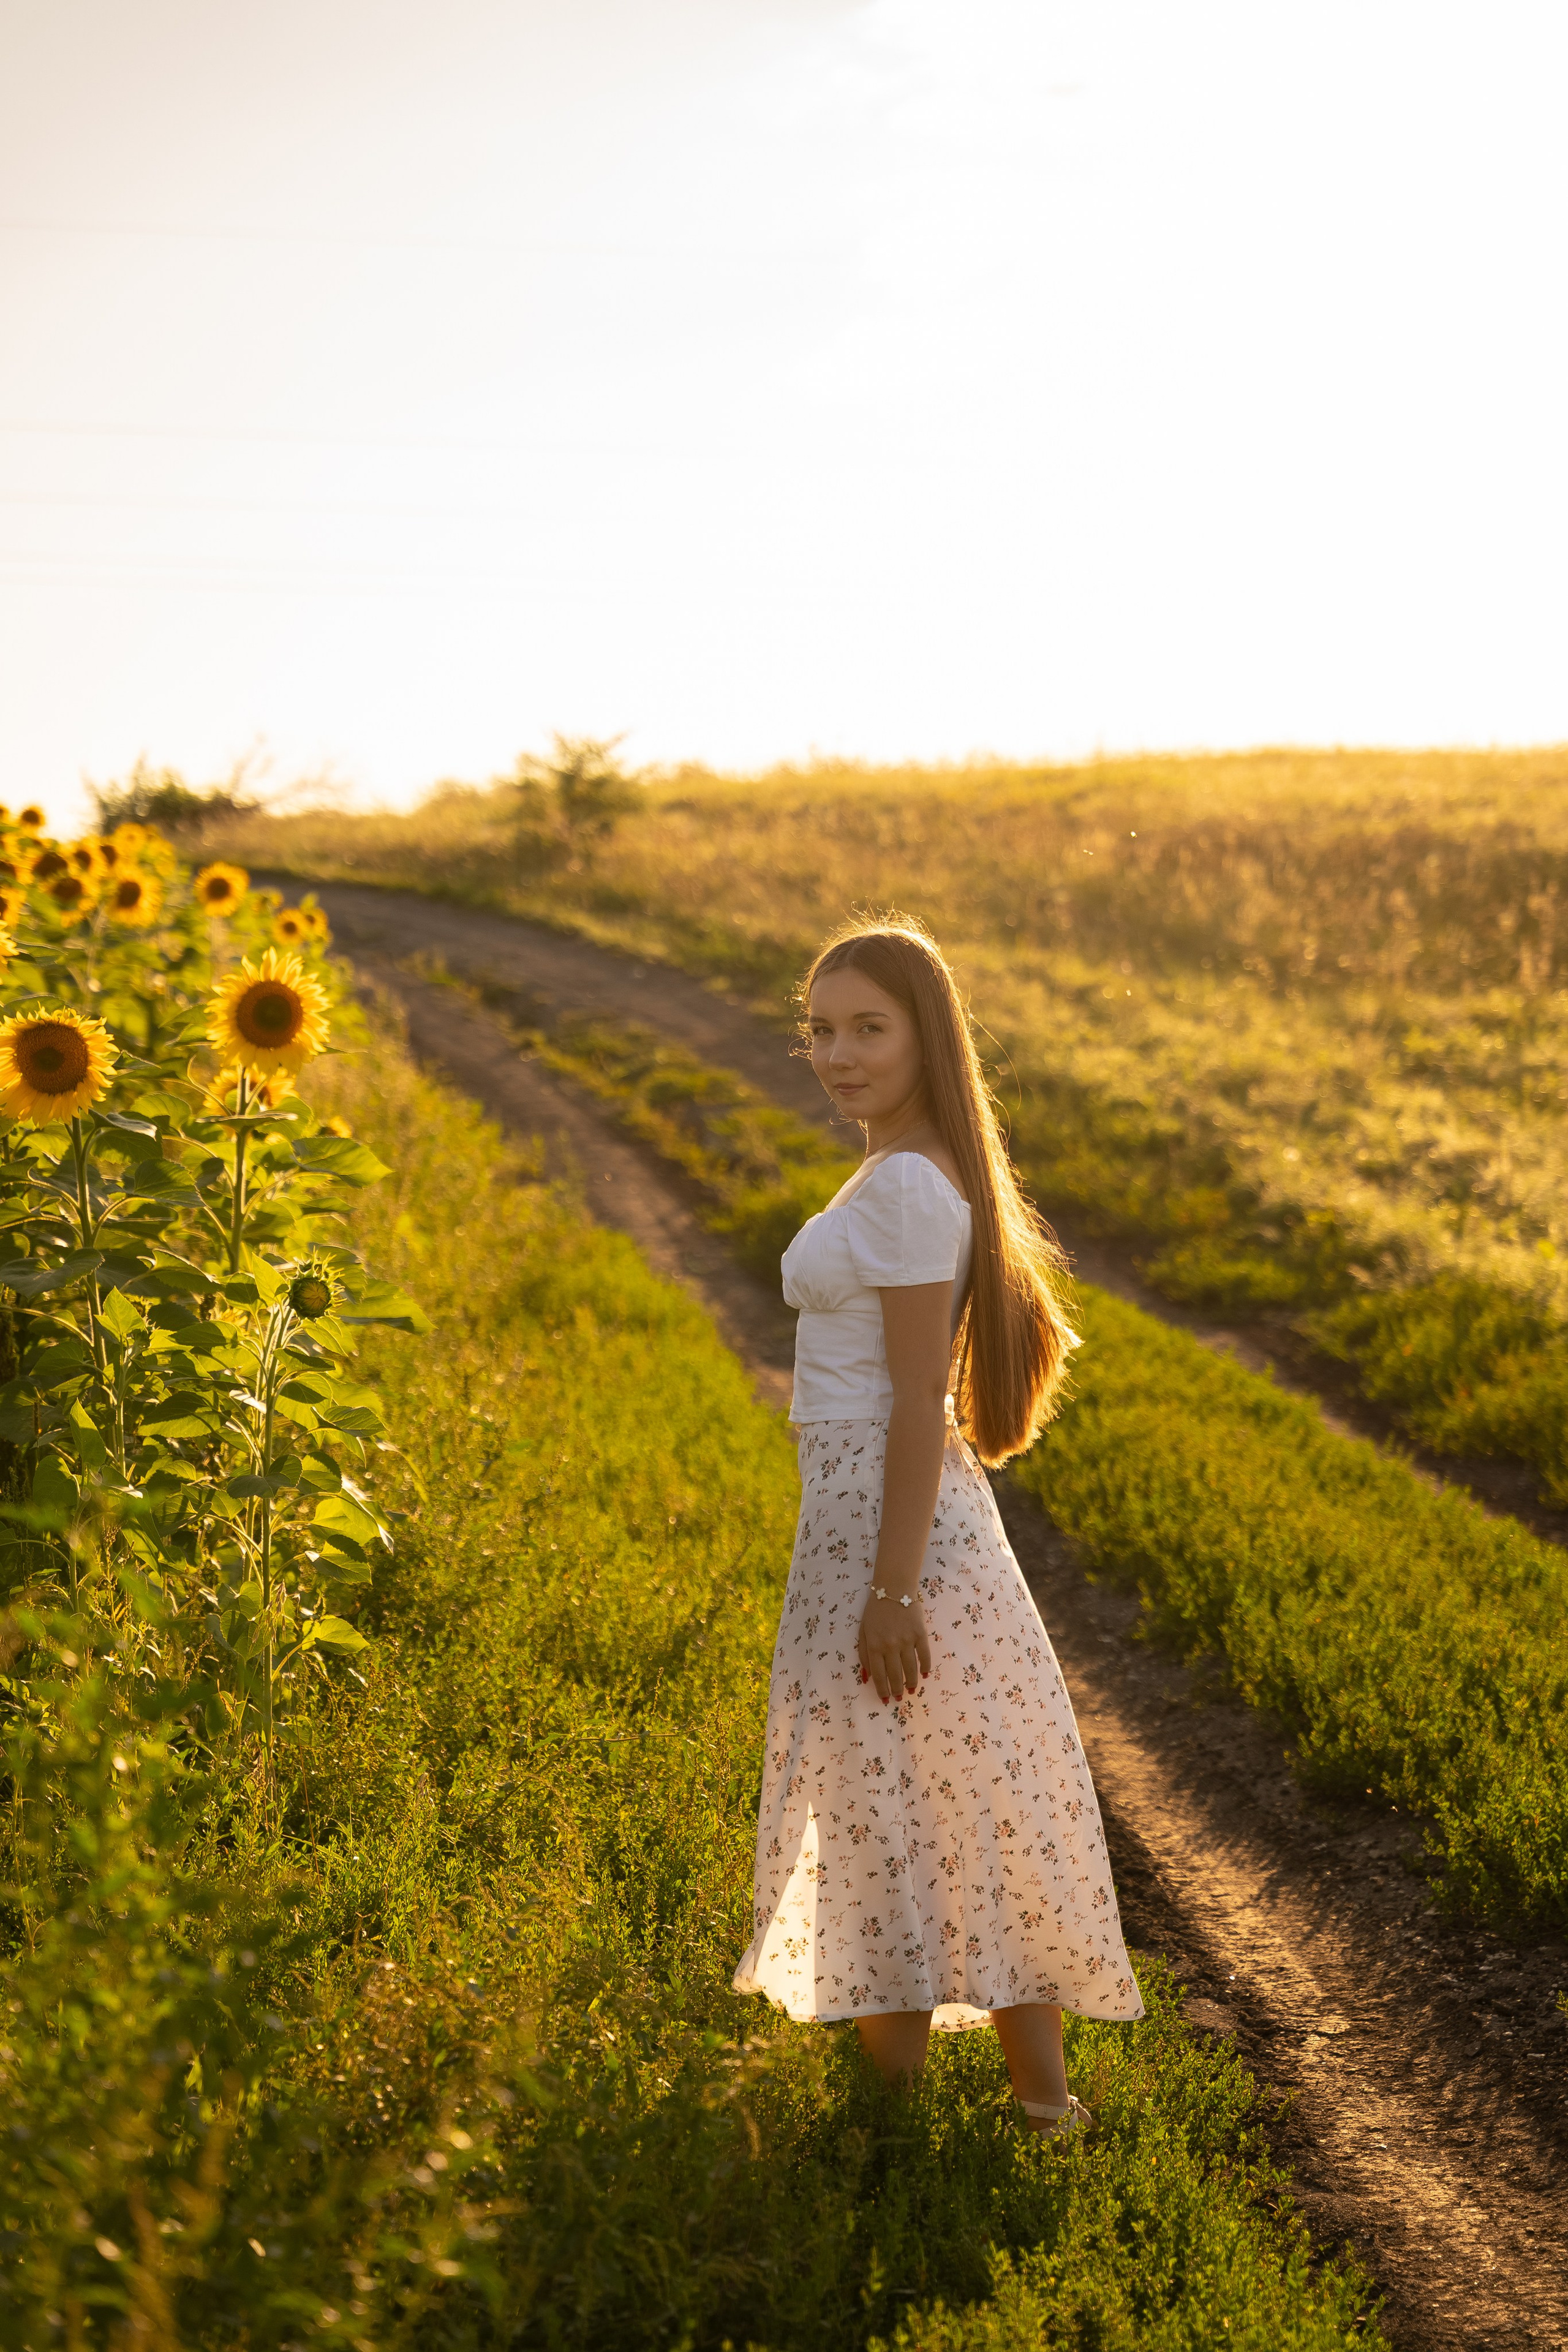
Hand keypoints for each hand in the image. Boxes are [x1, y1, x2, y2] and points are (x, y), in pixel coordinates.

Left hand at [857, 1589, 931, 1703]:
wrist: (894, 1587)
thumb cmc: (875, 1610)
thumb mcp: (862, 1630)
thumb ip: (863, 1653)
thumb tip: (867, 1676)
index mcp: (874, 1645)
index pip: (879, 1675)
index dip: (882, 1690)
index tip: (885, 1699)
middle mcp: (890, 1646)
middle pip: (895, 1675)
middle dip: (897, 1690)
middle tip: (899, 1698)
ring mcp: (907, 1640)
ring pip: (911, 1669)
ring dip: (912, 1683)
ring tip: (911, 1690)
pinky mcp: (921, 1634)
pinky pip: (925, 1656)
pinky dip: (925, 1667)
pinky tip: (924, 1675)